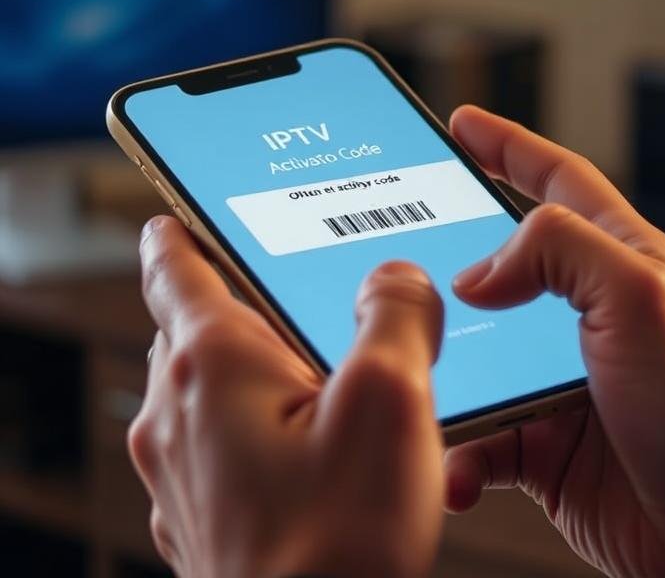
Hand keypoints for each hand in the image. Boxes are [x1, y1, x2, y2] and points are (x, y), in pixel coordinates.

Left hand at [129, 216, 444, 577]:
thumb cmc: (339, 545)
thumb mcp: (391, 401)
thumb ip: (395, 314)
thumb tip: (395, 278)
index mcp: (213, 366)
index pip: (174, 269)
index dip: (178, 231)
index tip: (174, 214)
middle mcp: (178, 415)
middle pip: (195, 328)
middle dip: (242, 306)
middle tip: (299, 298)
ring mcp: (181, 472)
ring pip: (210, 390)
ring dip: (257, 372)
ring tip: (325, 380)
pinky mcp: (202, 514)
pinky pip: (220, 445)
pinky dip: (257, 428)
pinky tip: (315, 452)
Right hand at [444, 106, 664, 577]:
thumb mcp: (639, 297)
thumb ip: (559, 251)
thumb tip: (479, 272)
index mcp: (619, 261)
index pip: (556, 181)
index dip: (508, 146)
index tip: (462, 124)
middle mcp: (586, 312)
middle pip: (501, 264)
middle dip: (449, 258)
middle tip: (396, 247)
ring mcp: (559, 376)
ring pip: (477, 354)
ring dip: (446, 372)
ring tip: (420, 376)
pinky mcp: (544, 437)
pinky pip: (481, 434)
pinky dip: (461, 451)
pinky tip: (459, 464)